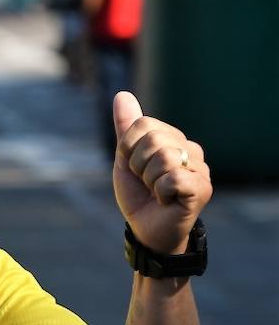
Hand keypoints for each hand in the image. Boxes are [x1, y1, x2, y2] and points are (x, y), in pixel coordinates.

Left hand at [112, 91, 211, 253]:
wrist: (147, 230)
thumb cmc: (139, 195)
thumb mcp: (125, 159)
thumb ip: (126, 129)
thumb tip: (122, 94)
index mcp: (173, 138)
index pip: (142, 125)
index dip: (128, 149)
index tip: (134, 168)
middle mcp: (191, 149)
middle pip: (153, 140)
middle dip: (138, 166)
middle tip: (146, 183)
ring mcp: (200, 168)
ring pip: (163, 158)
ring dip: (149, 181)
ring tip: (157, 192)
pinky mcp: (202, 188)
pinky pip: (172, 178)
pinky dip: (160, 192)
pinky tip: (166, 200)